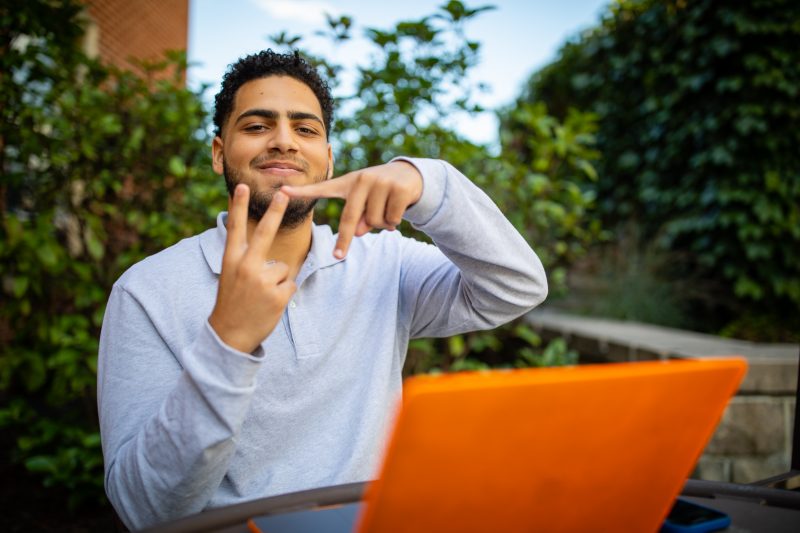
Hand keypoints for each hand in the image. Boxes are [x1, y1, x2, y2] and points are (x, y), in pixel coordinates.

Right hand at [208, 184, 295, 353]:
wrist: (230, 335)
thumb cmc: (233, 303)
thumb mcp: (231, 277)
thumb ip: (246, 261)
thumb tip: (270, 250)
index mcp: (232, 261)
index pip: (235, 228)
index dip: (238, 207)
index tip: (242, 187)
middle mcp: (246, 266)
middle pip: (265, 232)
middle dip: (275, 211)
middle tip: (284, 193)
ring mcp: (262, 280)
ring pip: (282, 269)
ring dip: (277, 282)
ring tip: (262, 296)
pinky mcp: (277, 295)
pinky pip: (289, 285)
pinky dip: (283, 295)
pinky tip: (269, 305)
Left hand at [281, 160, 422, 257]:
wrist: (409, 176)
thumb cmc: (380, 194)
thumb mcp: (365, 204)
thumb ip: (357, 219)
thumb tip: (357, 233)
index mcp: (348, 183)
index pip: (322, 189)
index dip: (303, 192)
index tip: (283, 191)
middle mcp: (362, 180)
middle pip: (350, 217)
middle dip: (344, 240)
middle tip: (338, 256)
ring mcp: (380, 182)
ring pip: (374, 221)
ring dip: (381, 225)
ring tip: (386, 211)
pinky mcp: (397, 189)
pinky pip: (391, 219)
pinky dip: (394, 222)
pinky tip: (398, 209)